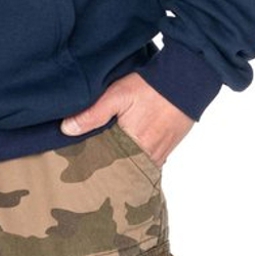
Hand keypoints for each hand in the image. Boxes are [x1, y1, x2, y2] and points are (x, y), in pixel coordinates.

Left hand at [60, 72, 193, 167]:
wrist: (187, 80)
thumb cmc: (151, 87)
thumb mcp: (118, 94)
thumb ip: (93, 113)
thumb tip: (66, 129)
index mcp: (130, 146)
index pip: (102, 167)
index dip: (88, 168)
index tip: (73, 172)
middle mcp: (145, 157)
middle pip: (117, 172)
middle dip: (102, 173)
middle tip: (84, 175)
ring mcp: (157, 157)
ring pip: (131, 171)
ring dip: (118, 169)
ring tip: (101, 169)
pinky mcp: (165, 153)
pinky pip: (145, 167)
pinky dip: (133, 166)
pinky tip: (122, 162)